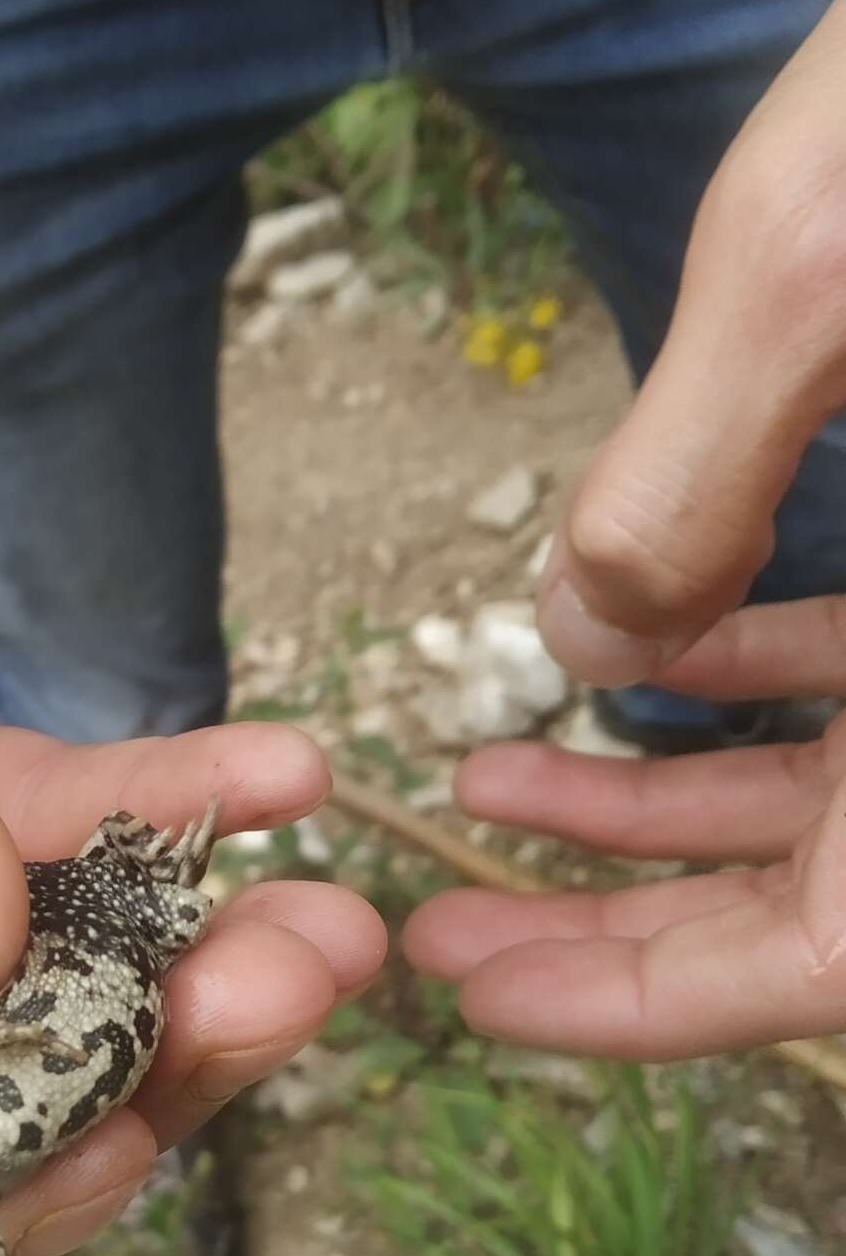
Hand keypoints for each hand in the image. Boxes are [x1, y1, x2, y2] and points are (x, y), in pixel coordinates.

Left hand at [407, 0, 845, 1058]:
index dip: (647, 1000)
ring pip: (832, 793)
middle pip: (813, 900)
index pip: (829, 960)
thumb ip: (691, 474)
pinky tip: (631, 651)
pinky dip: (749, 675)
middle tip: (448, 923)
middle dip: (619, 919)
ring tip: (482, 779)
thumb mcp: (831, 254)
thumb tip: (584, 641)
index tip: (481, 993)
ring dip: (659, 804)